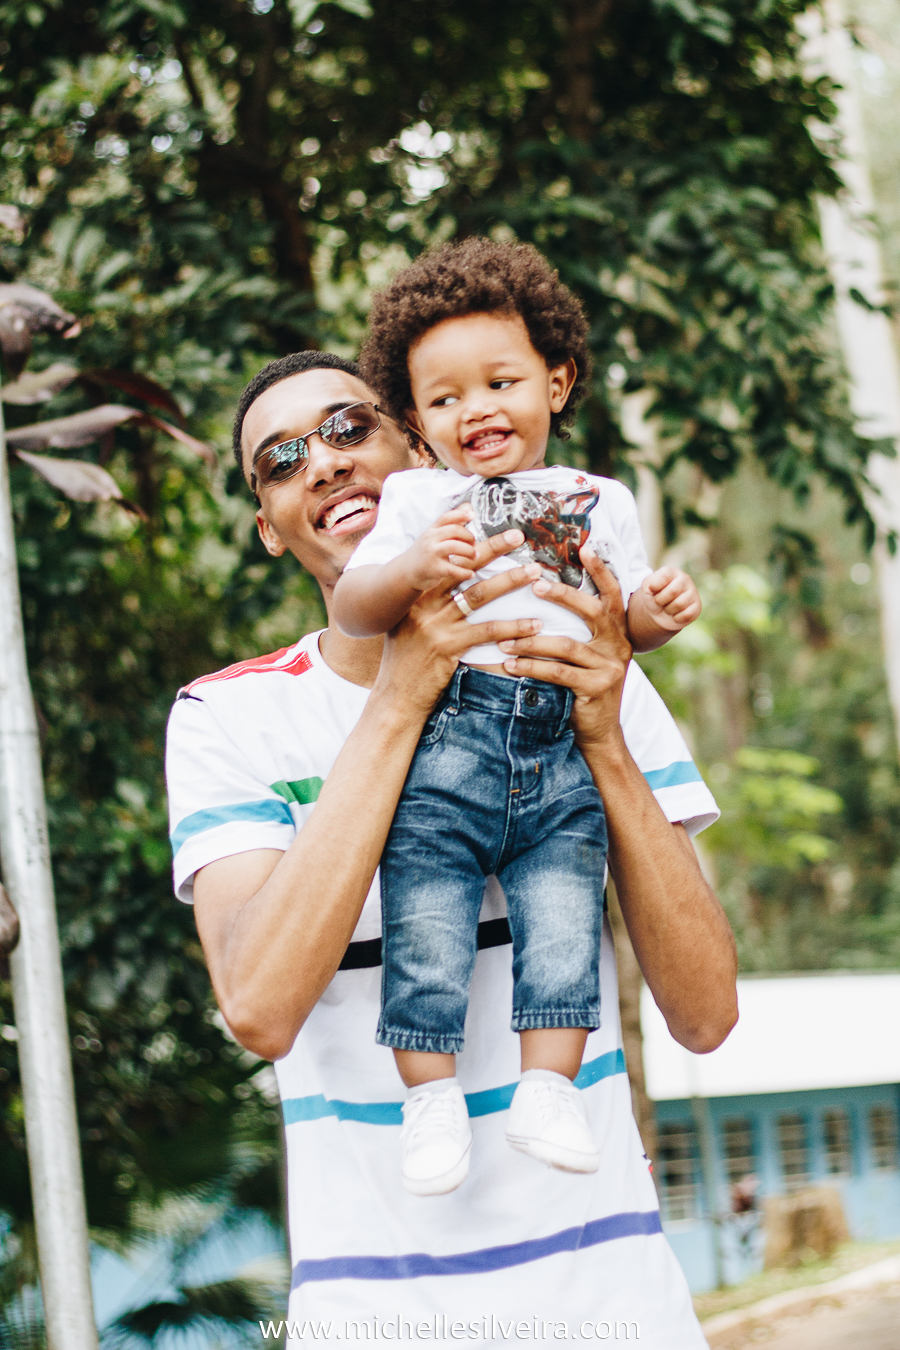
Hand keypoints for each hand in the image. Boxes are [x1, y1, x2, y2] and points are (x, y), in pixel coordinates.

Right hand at [375, 528, 541, 717]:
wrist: (394, 697)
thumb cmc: (405, 664)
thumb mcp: (409, 628)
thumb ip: (428, 608)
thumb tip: (453, 590)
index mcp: (417, 597)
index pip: (447, 563)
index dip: (470, 547)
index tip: (492, 533)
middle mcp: (424, 606)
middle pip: (464, 570)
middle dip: (493, 549)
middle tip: (519, 537)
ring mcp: (436, 626)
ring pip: (479, 595)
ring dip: (510, 581)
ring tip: (536, 574)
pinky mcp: (448, 647)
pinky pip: (488, 632)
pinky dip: (514, 627)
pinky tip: (534, 625)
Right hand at [401, 505, 477, 590]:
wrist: (407, 571)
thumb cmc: (425, 553)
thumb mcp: (434, 536)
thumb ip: (451, 525)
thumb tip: (468, 507)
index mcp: (432, 530)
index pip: (446, 517)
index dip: (460, 514)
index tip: (473, 515)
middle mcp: (430, 540)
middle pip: (453, 530)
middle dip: (468, 536)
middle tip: (474, 544)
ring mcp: (431, 554)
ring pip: (454, 546)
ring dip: (469, 551)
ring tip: (475, 556)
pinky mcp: (434, 569)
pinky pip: (453, 569)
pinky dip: (465, 572)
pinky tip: (470, 574)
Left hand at [495, 544, 631, 750]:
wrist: (600, 731)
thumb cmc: (586, 685)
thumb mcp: (590, 655)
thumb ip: (583, 629)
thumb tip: (549, 594)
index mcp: (618, 632)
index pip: (613, 594)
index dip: (602, 571)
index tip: (586, 548)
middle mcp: (618, 645)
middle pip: (592, 611)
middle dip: (563, 596)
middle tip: (534, 586)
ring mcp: (609, 667)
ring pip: (565, 645)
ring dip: (530, 641)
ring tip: (503, 639)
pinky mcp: (596, 687)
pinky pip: (557, 672)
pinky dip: (530, 667)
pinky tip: (510, 664)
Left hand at [638, 566, 700, 631]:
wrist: (659, 611)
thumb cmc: (654, 596)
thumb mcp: (647, 587)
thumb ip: (649, 583)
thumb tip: (653, 587)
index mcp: (672, 572)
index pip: (665, 575)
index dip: (655, 586)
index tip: (651, 590)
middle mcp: (685, 579)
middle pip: (673, 591)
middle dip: (660, 600)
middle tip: (659, 602)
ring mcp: (693, 592)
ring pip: (679, 604)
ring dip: (668, 610)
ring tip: (667, 607)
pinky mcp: (697, 606)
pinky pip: (687, 615)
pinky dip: (677, 618)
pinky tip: (675, 614)